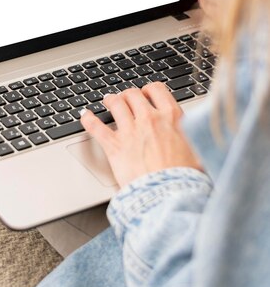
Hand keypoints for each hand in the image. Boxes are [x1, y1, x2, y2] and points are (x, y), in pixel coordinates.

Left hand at [80, 82, 202, 187]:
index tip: (146, 95)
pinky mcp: (114, 146)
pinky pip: (95, 126)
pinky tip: (85, 115)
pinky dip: (88, 119)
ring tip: (107, 102)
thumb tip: (202, 133)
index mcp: (172, 118)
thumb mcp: (200, 151)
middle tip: (125, 100)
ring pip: (114, 103)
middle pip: (132, 94)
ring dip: (109, 101)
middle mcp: (149, 119)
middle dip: (127, 95)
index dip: (148, 90)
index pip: (156, 89)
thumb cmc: (187, 179)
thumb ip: (196, 137)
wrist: (171, 196)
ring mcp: (130, 131)